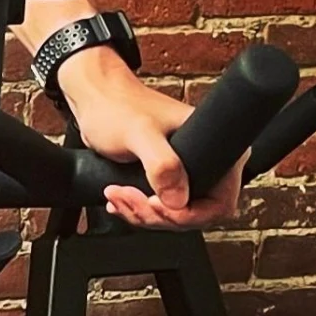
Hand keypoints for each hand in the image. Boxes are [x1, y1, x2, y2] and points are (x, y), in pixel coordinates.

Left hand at [56, 48, 242, 230]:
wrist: (95, 101)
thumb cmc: (118, 106)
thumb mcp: (140, 134)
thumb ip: (161, 164)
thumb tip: (178, 200)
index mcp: (214, 148)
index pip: (219, 202)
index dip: (188, 213)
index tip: (156, 204)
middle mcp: (206, 162)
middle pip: (195, 214)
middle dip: (157, 214)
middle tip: (128, 197)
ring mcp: (185, 172)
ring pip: (174, 214)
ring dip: (142, 213)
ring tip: (117, 195)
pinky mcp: (166, 178)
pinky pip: (159, 208)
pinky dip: (137, 209)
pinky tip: (120, 199)